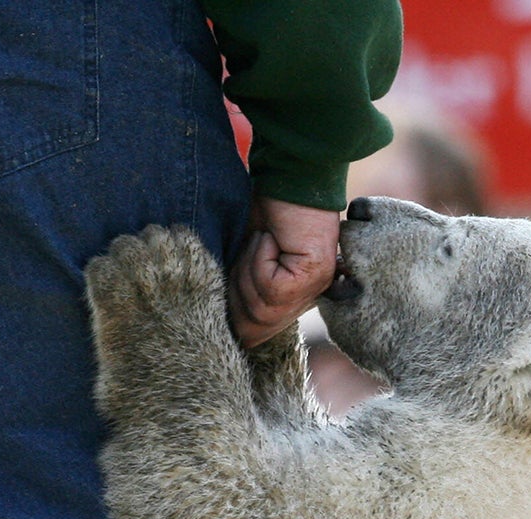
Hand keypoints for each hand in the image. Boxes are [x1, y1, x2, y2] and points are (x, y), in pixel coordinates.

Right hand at [228, 197, 339, 348]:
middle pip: (256, 325)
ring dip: (248, 271)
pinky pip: (271, 287)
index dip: (235, 323)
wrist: (289, 175)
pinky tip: (271, 238)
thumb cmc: (265, 210)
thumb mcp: (243, 258)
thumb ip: (238, 289)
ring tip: (260, 241)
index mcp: (291, 296)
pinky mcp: (314, 275)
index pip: (259, 332)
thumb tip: (222, 326)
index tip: (216, 310)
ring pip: (261, 308)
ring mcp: (314, 287)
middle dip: (237, 292)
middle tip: (241, 255)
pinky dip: (260, 260)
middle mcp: (307, 297)